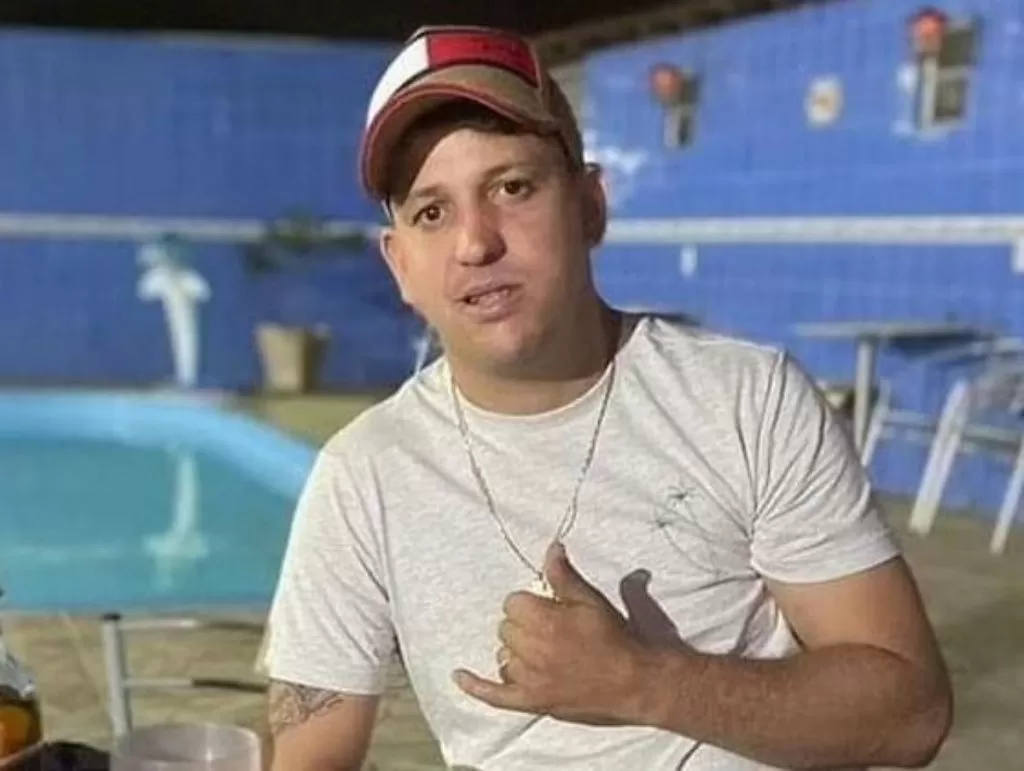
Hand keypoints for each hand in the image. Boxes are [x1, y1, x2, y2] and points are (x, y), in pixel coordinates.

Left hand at [453, 542, 657, 725]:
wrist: (636, 682)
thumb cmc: (615, 638)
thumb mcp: (591, 601)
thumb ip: (563, 576)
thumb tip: (550, 547)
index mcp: (545, 622)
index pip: (513, 603)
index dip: (531, 604)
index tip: (549, 608)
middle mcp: (532, 651)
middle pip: (506, 628)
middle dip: (524, 625)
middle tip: (552, 629)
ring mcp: (530, 680)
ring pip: (503, 655)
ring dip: (517, 651)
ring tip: (542, 651)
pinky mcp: (532, 702)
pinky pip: (494, 695)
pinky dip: (475, 686)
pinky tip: (458, 676)